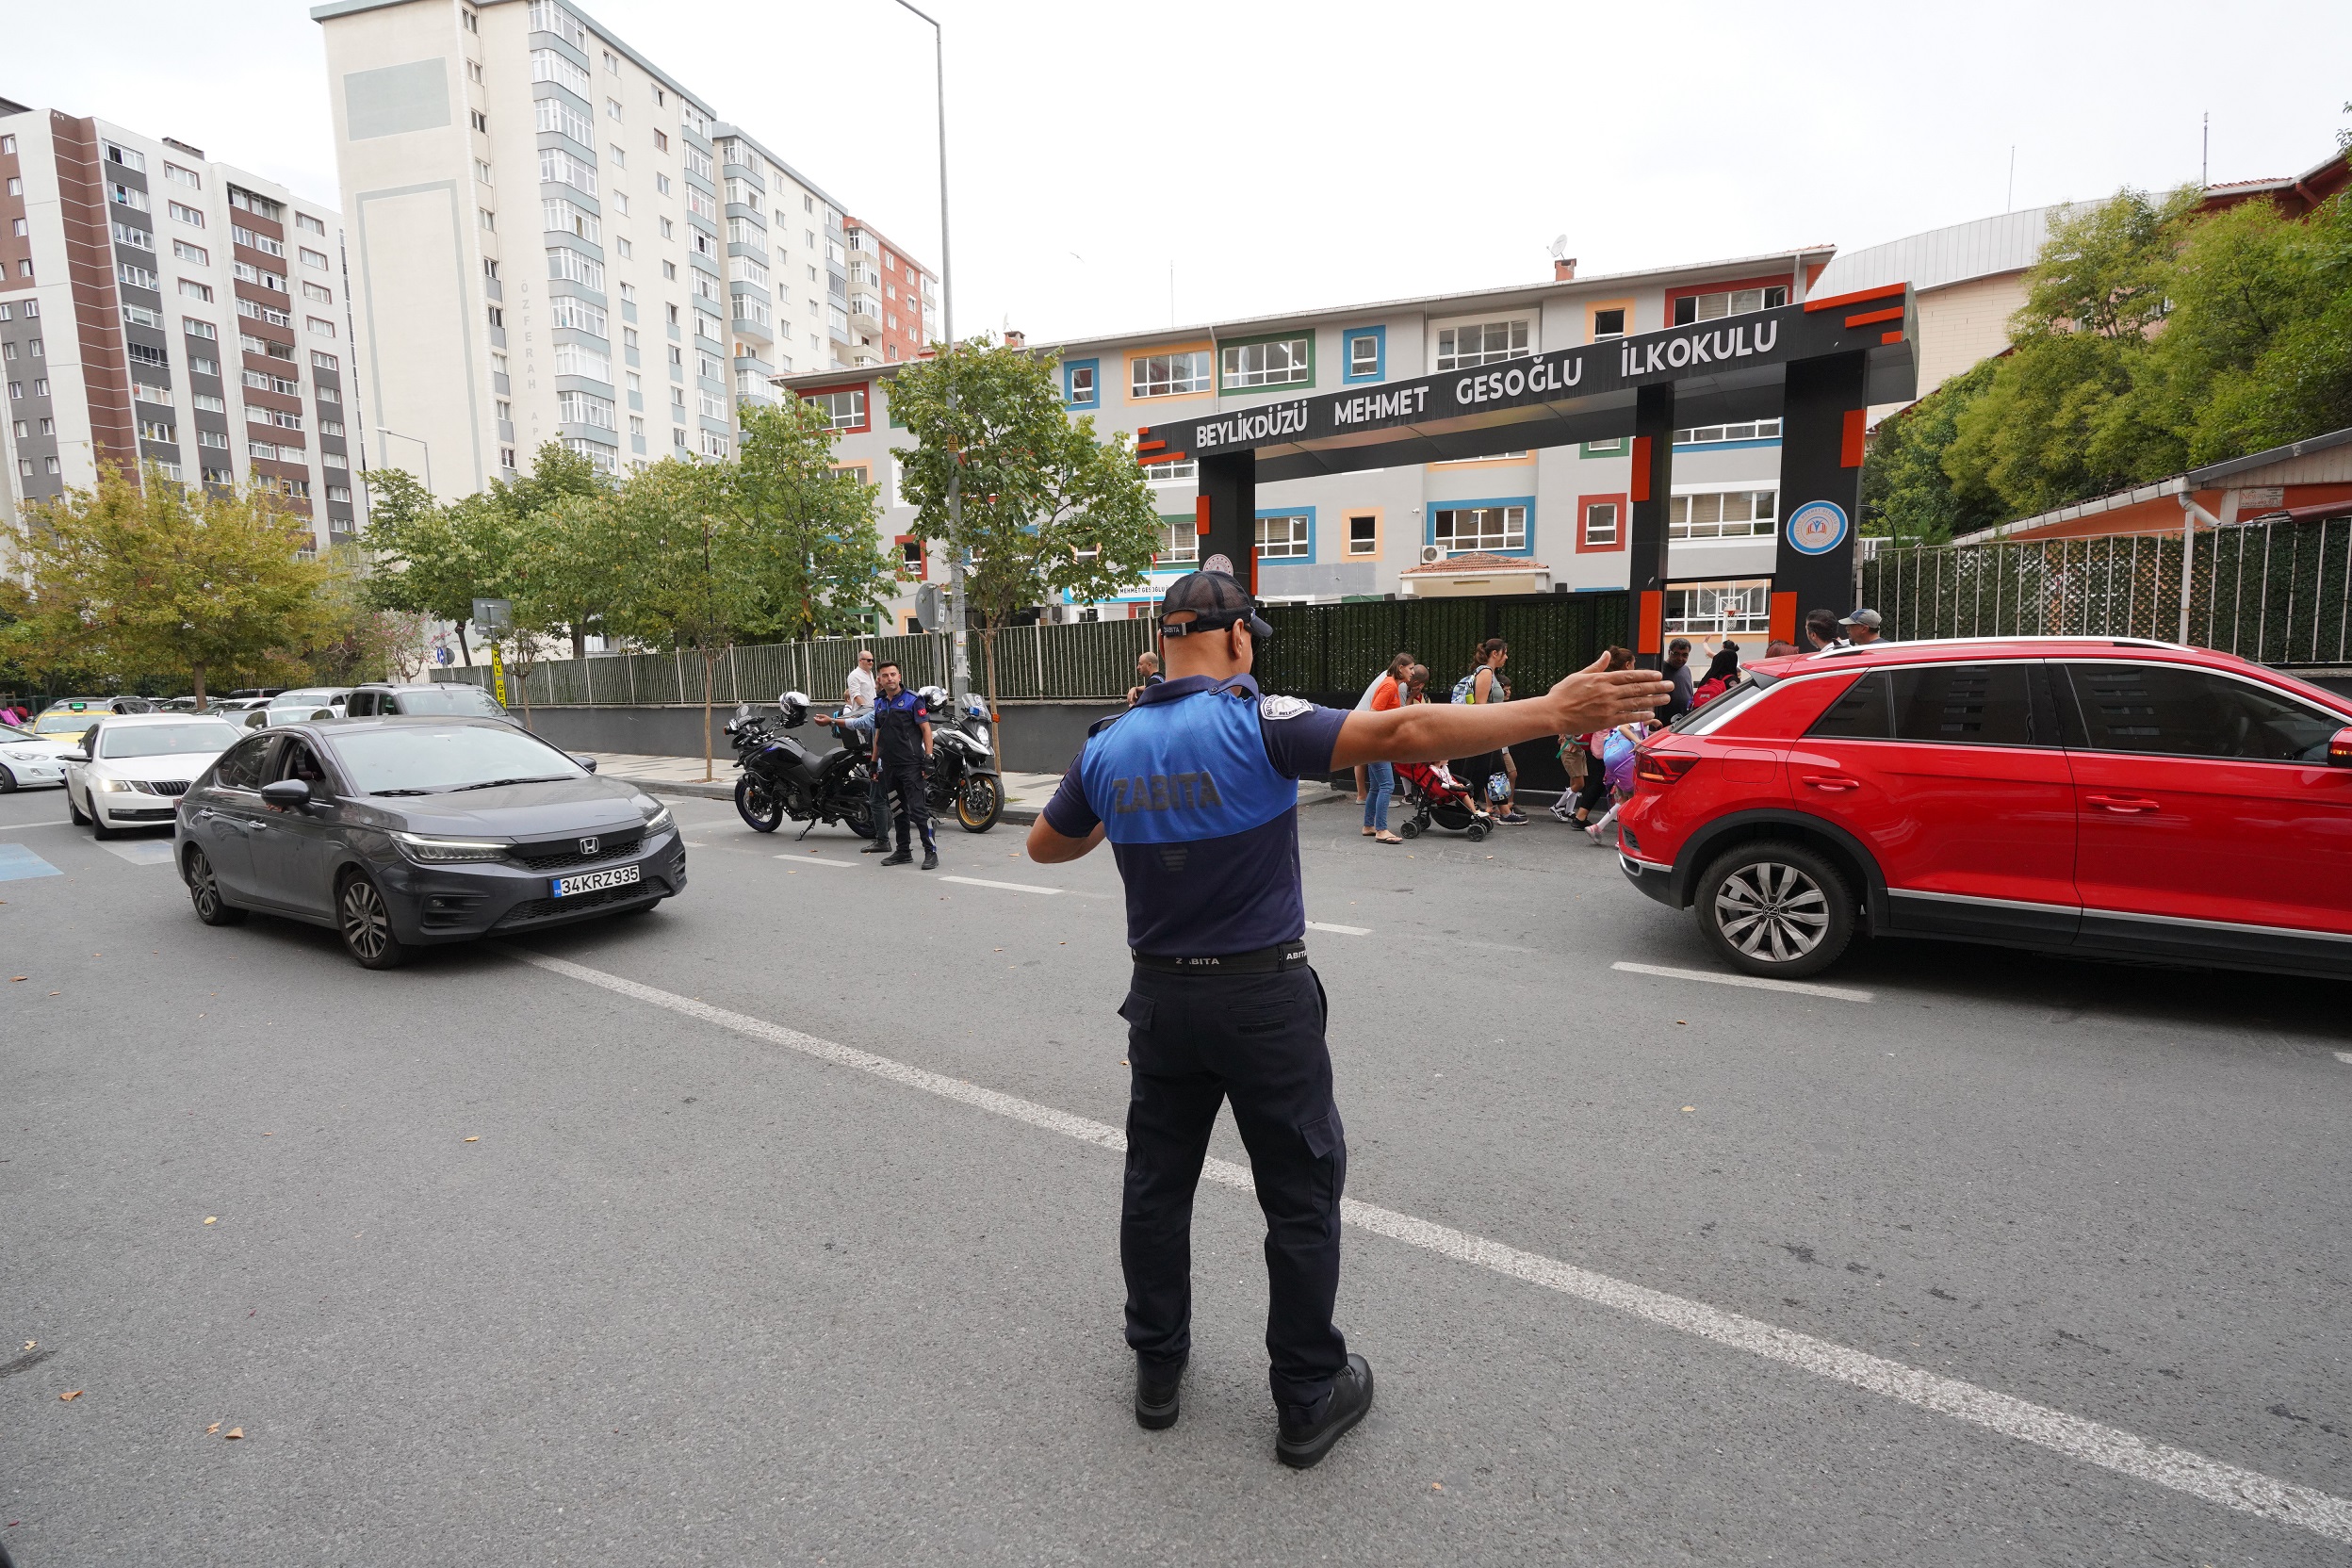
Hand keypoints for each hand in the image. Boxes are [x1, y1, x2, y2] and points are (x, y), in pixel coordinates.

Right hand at [1539, 653, 1674, 734]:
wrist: (1553, 713)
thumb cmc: (1562, 694)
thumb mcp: (1578, 675)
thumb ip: (1596, 666)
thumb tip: (1606, 654)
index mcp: (1602, 680)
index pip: (1629, 676)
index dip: (1646, 675)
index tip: (1658, 675)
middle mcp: (1608, 692)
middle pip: (1637, 689)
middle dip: (1656, 687)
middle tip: (1669, 686)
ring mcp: (1608, 707)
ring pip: (1635, 703)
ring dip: (1652, 700)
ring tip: (1665, 698)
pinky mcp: (1606, 721)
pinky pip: (1627, 718)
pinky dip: (1640, 716)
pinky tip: (1650, 714)